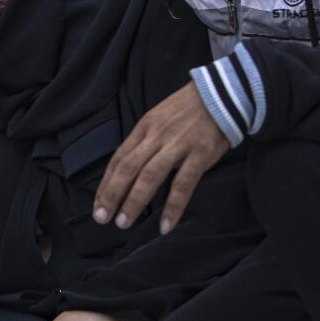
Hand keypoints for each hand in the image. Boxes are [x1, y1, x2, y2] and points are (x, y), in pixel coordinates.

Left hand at [93, 81, 228, 232]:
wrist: (221, 94)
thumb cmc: (186, 111)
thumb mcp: (158, 119)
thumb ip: (144, 142)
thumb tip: (127, 169)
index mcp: (144, 128)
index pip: (119, 159)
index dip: (106, 184)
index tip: (98, 205)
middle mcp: (156, 137)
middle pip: (128, 168)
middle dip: (112, 194)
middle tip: (102, 218)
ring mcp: (178, 145)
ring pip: (149, 176)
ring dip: (134, 201)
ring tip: (123, 223)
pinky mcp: (200, 154)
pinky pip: (183, 184)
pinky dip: (173, 206)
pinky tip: (165, 225)